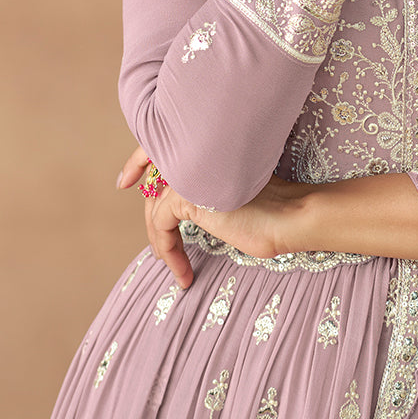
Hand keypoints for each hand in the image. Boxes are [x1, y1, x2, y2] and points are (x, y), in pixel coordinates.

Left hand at [117, 144, 309, 285]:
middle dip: (148, 212)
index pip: (162, 151)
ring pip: (155, 206)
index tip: (125, 181)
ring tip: (175, 265)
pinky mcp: (186, 194)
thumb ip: (206, 185)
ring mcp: (188, 171)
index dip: (139, 161)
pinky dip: (168, 251)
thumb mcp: (232, 193)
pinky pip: (160, 224)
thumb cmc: (273, 209)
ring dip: (161, 241)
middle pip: (154, 181)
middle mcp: (193, 151)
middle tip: (160, 251)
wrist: (292, 215)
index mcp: (207, 146)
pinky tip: (182, 272)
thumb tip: (180, 199)